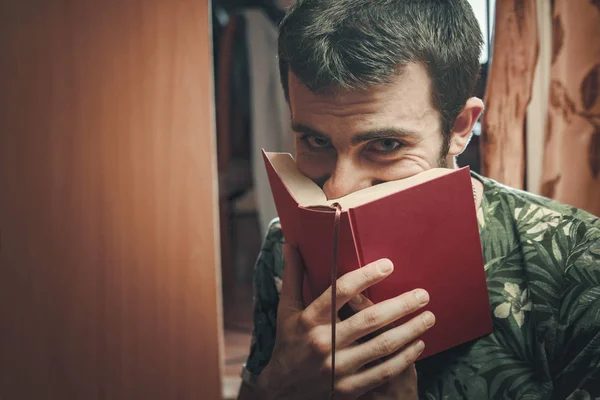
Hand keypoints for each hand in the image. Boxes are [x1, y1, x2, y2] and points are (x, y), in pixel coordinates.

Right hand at [256, 244, 434, 399]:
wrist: (282, 390)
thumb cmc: (287, 342)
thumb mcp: (286, 309)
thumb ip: (292, 276)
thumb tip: (290, 244)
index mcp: (310, 319)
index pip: (340, 292)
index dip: (366, 277)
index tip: (388, 265)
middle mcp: (324, 343)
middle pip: (369, 320)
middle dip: (400, 305)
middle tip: (423, 294)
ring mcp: (337, 368)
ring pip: (381, 346)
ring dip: (410, 330)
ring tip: (429, 317)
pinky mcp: (348, 388)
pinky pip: (383, 372)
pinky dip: (404, 358)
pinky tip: (419, 345)